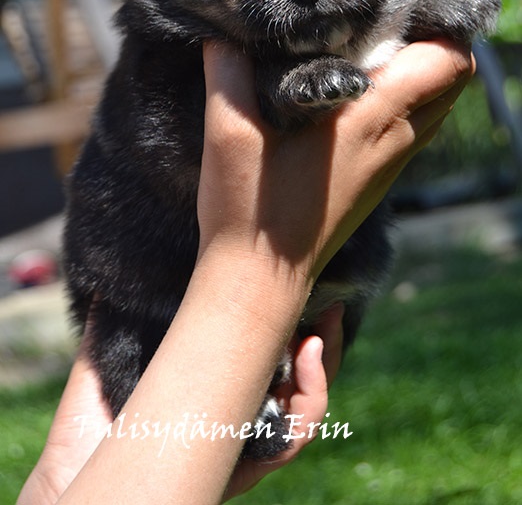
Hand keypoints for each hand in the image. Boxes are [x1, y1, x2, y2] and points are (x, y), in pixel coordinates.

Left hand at [17, 306, 343, 503]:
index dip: (288, 327)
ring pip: (304, 410)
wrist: (72, 493)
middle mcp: (233, 419)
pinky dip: (308, 404)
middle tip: (330, 308)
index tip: (300, 291)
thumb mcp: (98, 370)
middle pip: (296, 381)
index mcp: (210, 393)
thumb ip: (107, 327)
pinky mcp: (245, 466)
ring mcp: (243, 445)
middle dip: (322, 345)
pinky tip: (304, 363)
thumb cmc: (83, 436)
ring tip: (314, 338)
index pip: (264, 358)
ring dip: (322, 370)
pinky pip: (291, 440)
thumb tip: (107, 280)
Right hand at [197, 39, 473, 284]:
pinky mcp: (380, 180)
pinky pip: (416, 128)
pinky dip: (408, 100)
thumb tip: (221, 31)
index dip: (441, 24)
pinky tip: (359, 93)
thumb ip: (228, 72)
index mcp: (370, 119)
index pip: (448, 63)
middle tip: (387, 18)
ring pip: (439, 105)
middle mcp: (395, 140)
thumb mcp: (229, 133)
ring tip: (374, 48)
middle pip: (454, 79)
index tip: (404, 0)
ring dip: (423, 72)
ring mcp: (392, 164)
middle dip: (435, 40)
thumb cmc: (247, 208)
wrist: (260, 279)